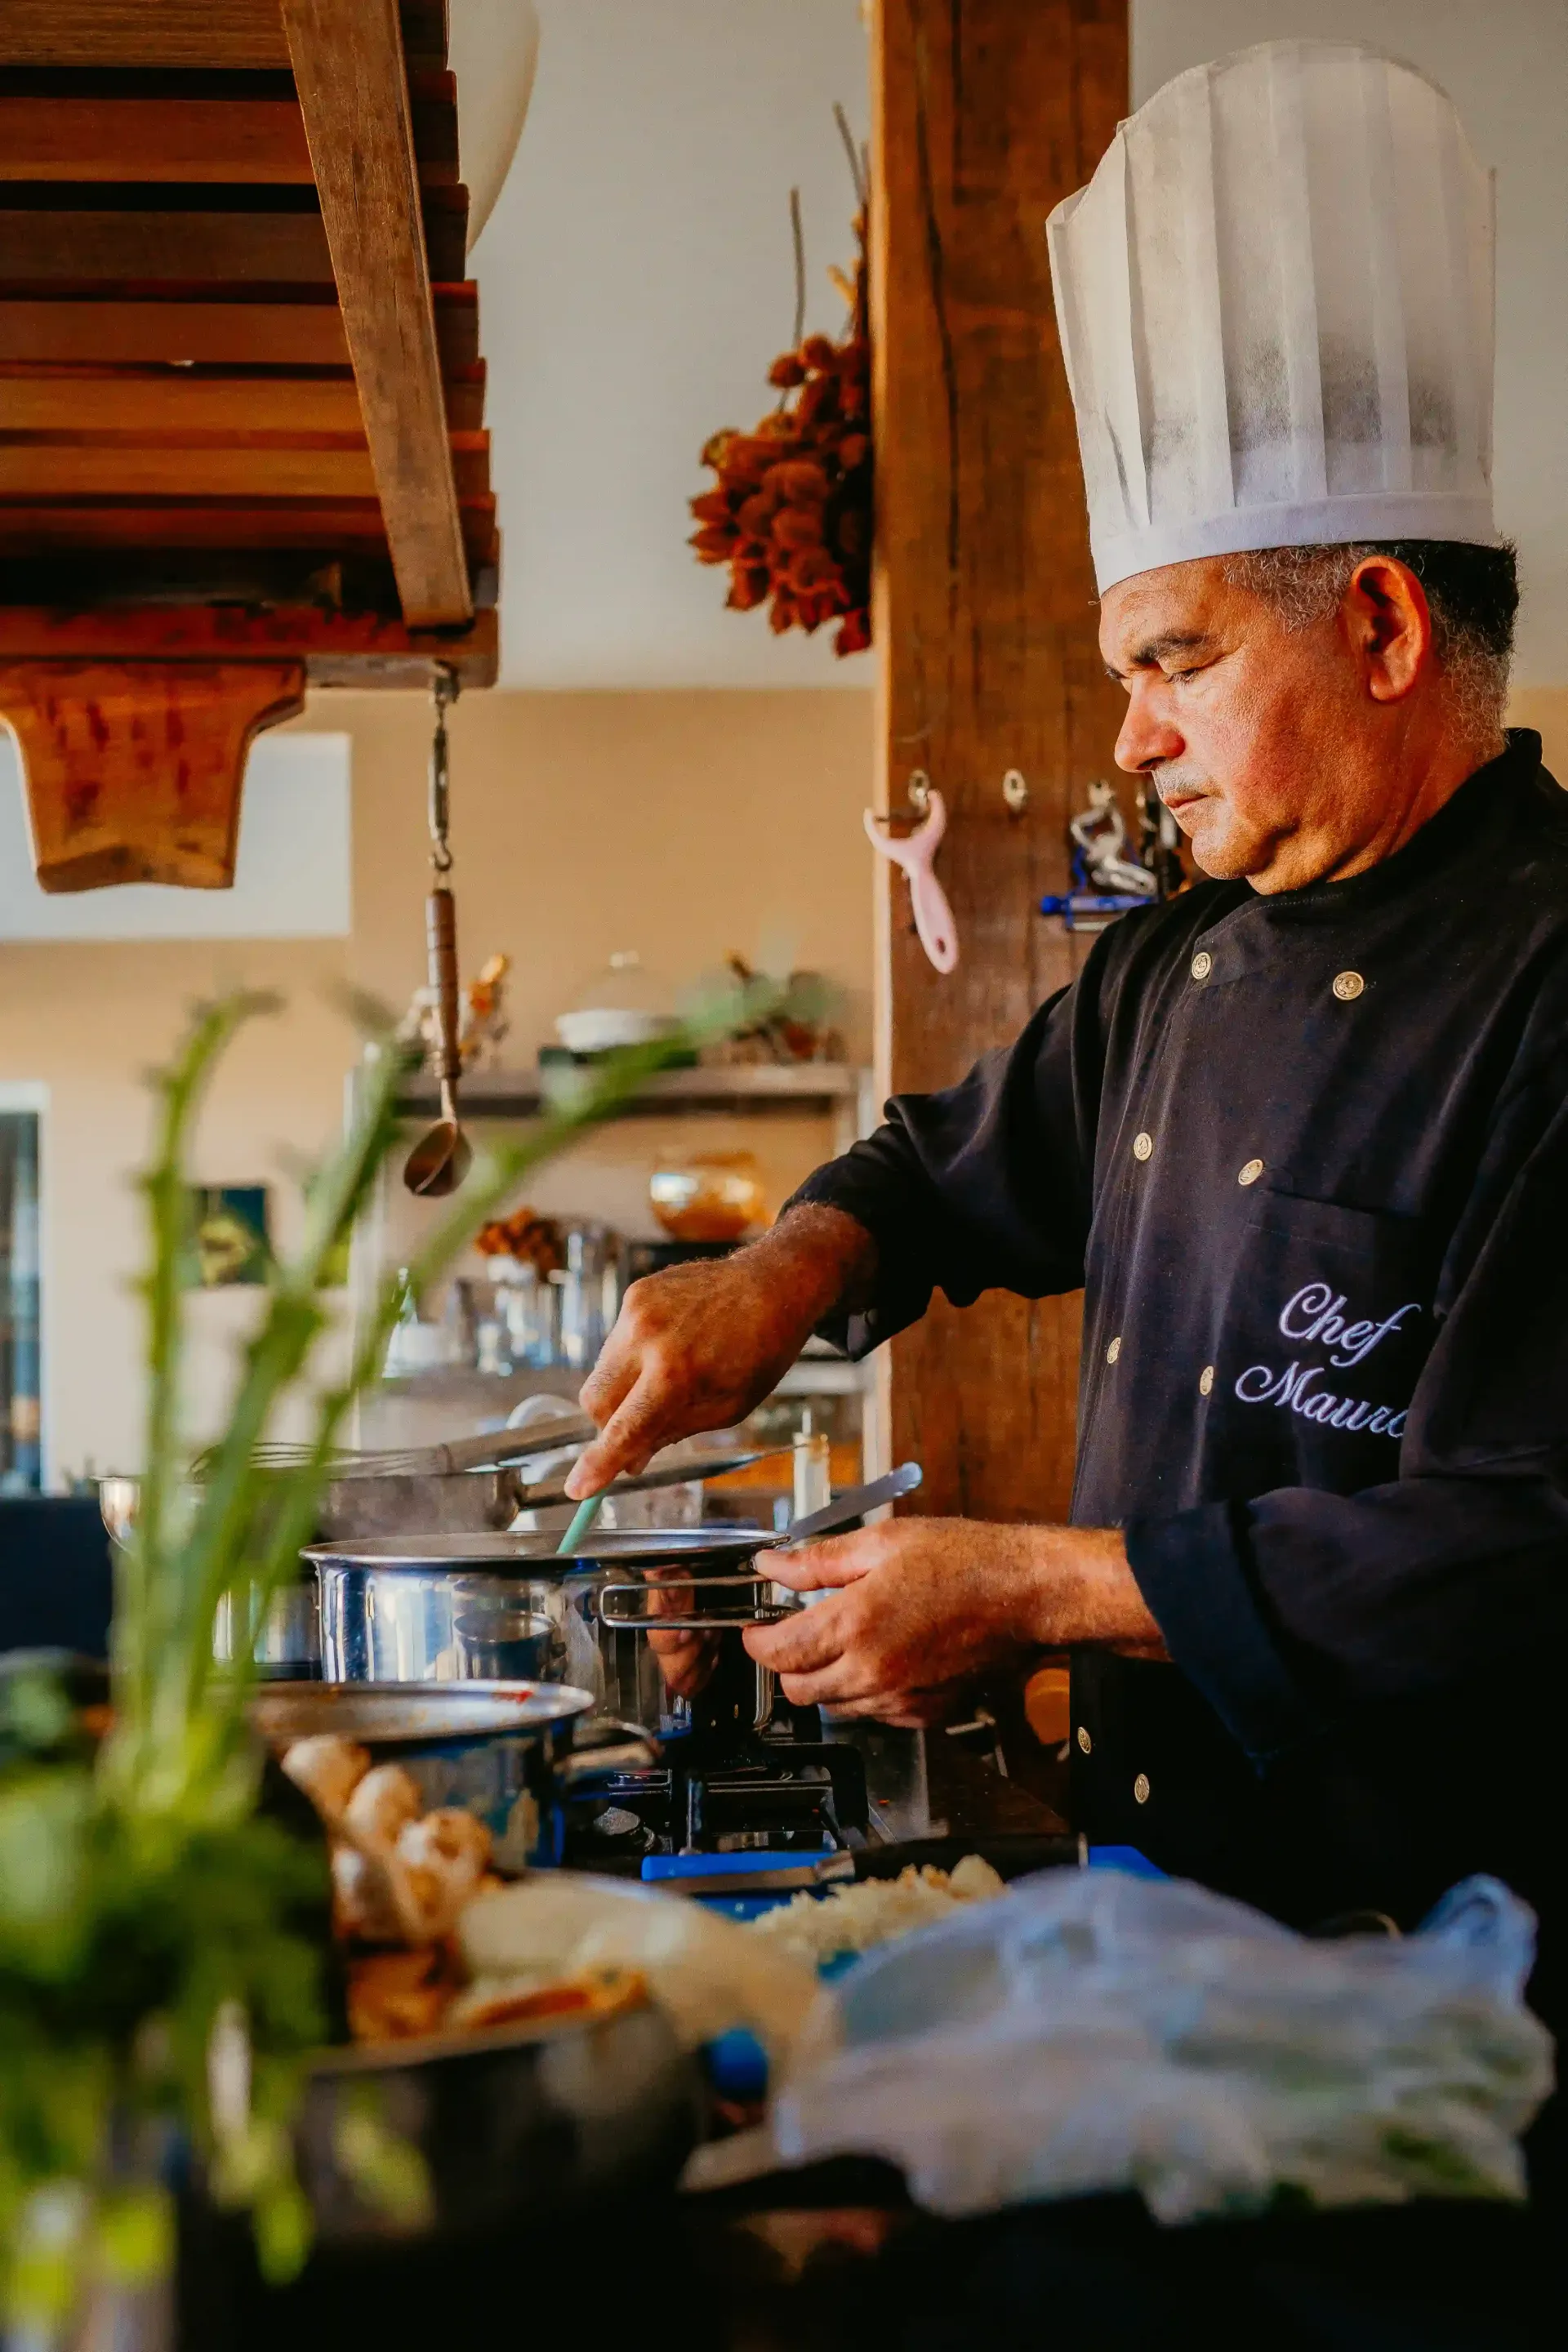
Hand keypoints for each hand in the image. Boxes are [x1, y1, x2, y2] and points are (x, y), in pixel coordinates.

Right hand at [565, 1205, 874, 1496]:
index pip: (623, 1430)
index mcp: (676, 1374)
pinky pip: (616, 1341)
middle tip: (638, 1428)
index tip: (577, 1488)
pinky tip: (670, 1347)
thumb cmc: (761, 1351)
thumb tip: (632, 1458)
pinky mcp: (635, 1294)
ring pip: (601, 1371)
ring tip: (667, 1375)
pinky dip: (633, 1357)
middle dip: (607, 1425)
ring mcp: (637, 1311)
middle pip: (595, 1401)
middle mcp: (647, 1338)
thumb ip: (672, 1432)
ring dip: (621, 1389)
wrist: (773, 1285)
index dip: (598, 1464)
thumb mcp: (727, 1409)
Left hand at [743, 1517, 1161, 1724]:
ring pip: (833, 1707)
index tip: (756, 1629)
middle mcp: (873, 1669)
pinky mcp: (925, 1712)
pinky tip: (879, 1659)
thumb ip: (818, 1561)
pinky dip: (864, 1694)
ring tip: (844, 1639)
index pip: (779, 1654)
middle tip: (795, 1633)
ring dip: (825, 1680)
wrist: (1024, 1593)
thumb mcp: (882, 1542)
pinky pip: (874, 1715)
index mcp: (856, 1622)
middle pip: (798, 1692)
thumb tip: (770, 1566)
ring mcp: (900, 1697)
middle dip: (786, 1665)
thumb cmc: (963, 1560)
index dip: (756, 1642)